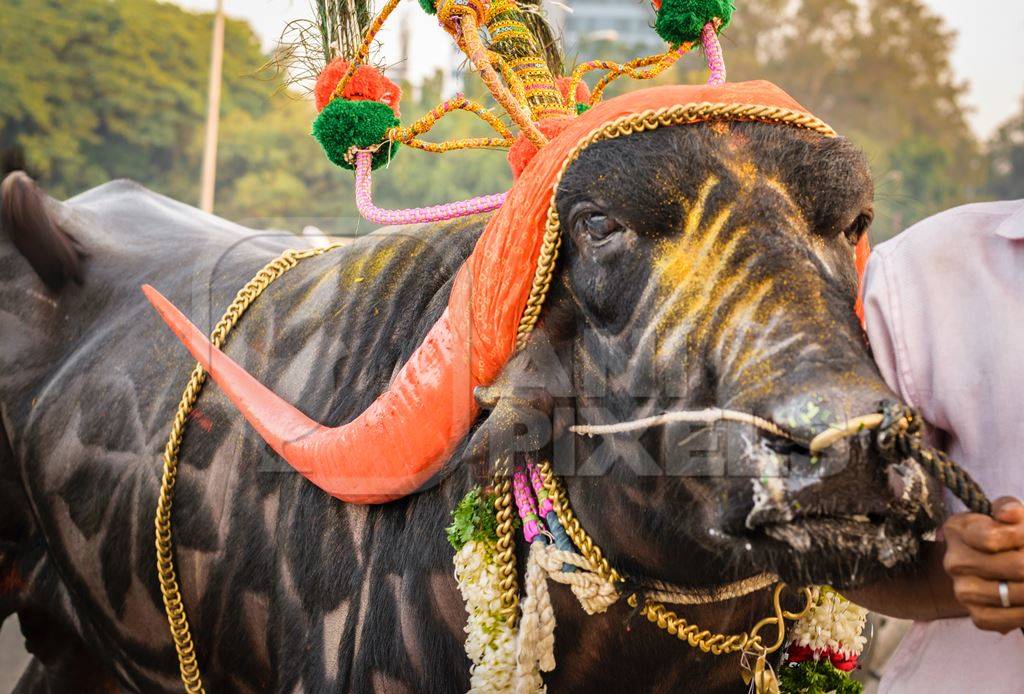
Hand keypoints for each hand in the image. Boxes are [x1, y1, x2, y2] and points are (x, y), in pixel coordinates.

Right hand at [943, 497, 1023, 633]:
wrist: (985, 564)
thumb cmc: (1002, 534)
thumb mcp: (1003, 514)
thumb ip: (1008, 507)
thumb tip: (1008, 516)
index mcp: (958, 530)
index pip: (992, 538)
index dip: (1022, 536)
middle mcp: (954, 562)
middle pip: (1015, 567)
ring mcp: (963, 590)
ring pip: (1014, 594)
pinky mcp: (976, 615)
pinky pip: (1006, 620)